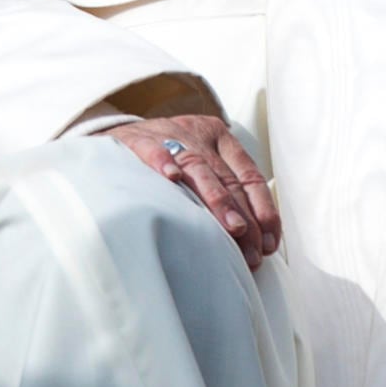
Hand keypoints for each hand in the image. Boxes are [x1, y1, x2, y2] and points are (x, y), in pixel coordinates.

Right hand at [109, 115, 281, 268]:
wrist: (116, 134)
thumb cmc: (165, 156)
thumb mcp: (198, 162)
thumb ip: (224, 188)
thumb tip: (252, 237)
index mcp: (219, 138)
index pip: (249, 176)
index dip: (263, 209)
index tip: (269, 242)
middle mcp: (198, 136)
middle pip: (228, 179)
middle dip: (246, 218)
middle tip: (253, 251)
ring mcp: (168, 135)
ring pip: (198, 168)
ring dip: (217, 199)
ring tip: (233, 228)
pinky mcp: (137, 139)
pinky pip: (152, 149)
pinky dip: (163, 162)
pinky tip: (172, 178)